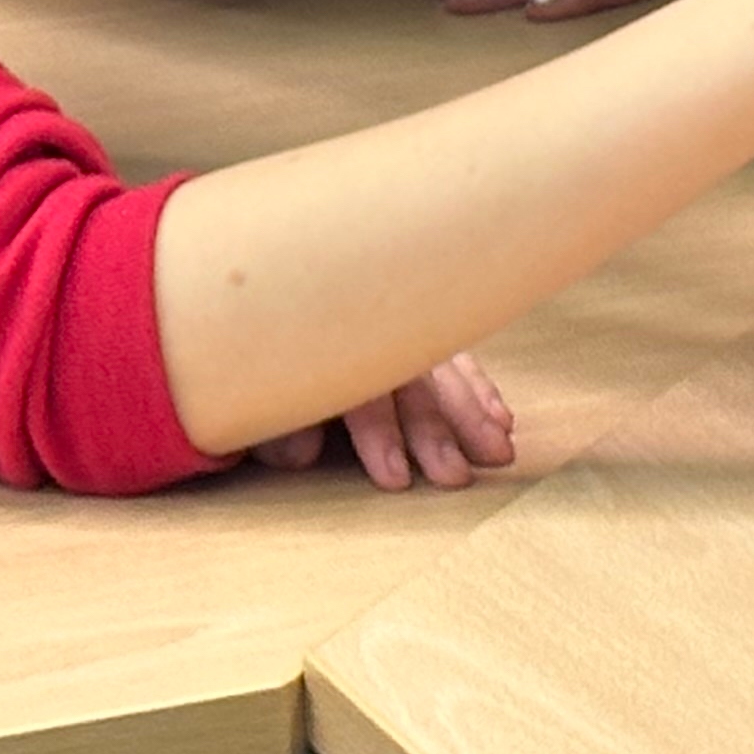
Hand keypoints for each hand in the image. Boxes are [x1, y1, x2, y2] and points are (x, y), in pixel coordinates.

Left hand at [243, 353, 516, 490]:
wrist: (274, 276)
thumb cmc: (258, 351)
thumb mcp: (253, 397)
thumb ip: (273, 427)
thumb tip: (303, 455)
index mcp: (327, 349)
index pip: (358, 394)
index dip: (377, 436)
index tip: (396, 477)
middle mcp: (370, 335)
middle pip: (409, 383)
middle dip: (435, 430)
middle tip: (456, 476)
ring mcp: (399, 330)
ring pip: (441, 369)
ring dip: (471, 413)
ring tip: (499, 452)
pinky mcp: (419, 328)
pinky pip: (455, 356)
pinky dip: (478, 386)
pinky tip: (500, 417)